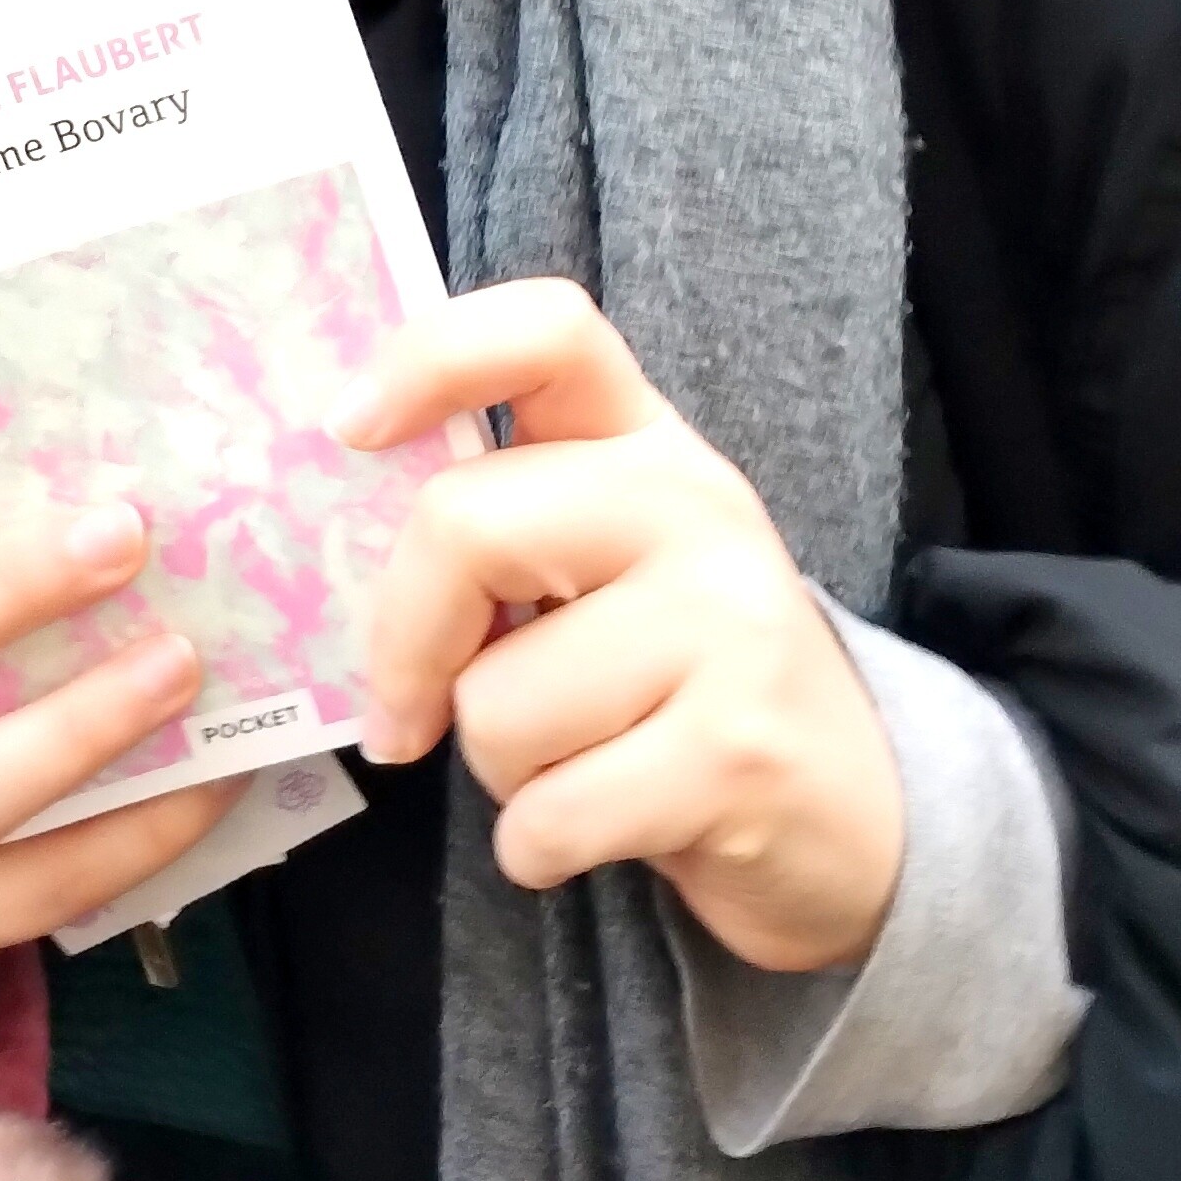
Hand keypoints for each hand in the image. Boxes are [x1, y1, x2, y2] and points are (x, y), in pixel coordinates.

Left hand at [334, 279, 903, 974]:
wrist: (850, 815)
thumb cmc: (680, 686)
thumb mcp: (609, 570)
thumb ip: (503, 530)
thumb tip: (329, 548)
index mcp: (649, 446)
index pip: (548, 330)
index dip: (430, 357)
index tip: (350, 431)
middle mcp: (697, 509)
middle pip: (465, 526)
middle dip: (403, 646)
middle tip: (404, 716)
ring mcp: (730, 627)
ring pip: (494, 705)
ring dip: (501, 770)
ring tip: (577, 764)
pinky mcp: (736, 755)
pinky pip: (546, 816)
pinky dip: (538, 850)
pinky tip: (602, 831)